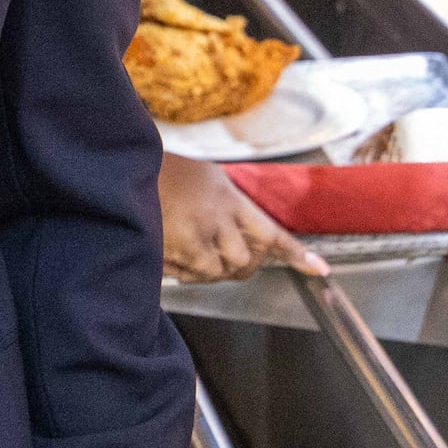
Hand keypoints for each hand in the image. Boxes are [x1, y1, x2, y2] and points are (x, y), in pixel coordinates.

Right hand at [159, 153, 324, 283]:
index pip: (271, 233)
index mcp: (229, 199)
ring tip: (205, 250)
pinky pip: (193, 276)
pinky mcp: (170, 254)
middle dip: (245, 263)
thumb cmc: (170, 173)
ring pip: (220, 272)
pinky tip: (185, 256)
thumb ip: (235, 209)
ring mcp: (192, 240)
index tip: (319, 268)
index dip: (296, 254)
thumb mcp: (212, 179)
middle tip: (237, 255)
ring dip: (217, 268)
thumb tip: (253, 239)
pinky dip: (193, 273)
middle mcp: (216, 222)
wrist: (128, 171)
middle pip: (246, 260)